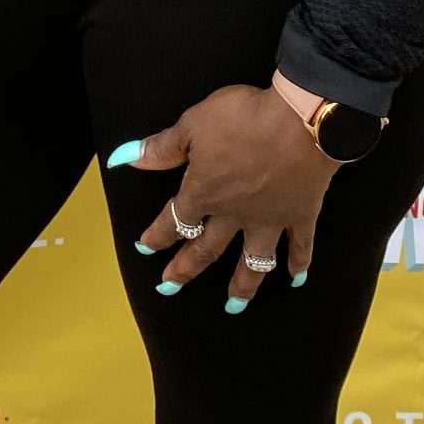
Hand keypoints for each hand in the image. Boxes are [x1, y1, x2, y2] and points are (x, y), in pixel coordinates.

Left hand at [108, 82, 338, 303]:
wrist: (299, 122)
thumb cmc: (243, 118)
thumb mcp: (193, 124)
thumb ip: (162, 147)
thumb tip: (123, 158)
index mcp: (205, 192)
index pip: (175, 220)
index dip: (158, 234)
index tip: (145, 248)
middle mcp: (234, 214)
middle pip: (206, 248)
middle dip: (186, 268)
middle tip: (170, 287)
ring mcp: (269, 219)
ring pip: (253, 262)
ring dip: (243, 285)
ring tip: (234, 306)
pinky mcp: (301, 215)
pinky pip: (300, 246)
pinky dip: (298, 262)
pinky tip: (296, 278)